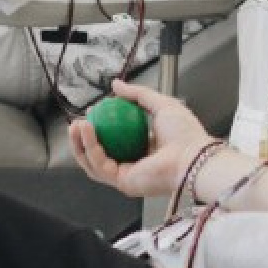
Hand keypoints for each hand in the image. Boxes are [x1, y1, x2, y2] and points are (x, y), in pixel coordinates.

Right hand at [69, 79, 216, 197]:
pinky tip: (86, 131)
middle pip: (99, 155)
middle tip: (75, 122)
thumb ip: (137, 94)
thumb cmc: (185, 134)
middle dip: (82, 140)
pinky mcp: (123, 183)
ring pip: (94, 163)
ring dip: (81, 144)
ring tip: (76, 125)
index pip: (115, 140)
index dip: (99, 128)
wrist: (192, 155)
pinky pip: (100, 165)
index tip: (90, 113)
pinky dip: (90, 148)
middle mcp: (134, 164)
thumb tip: (116, 85)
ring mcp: (127, 176)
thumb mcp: (160, 104)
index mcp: (144, 148)